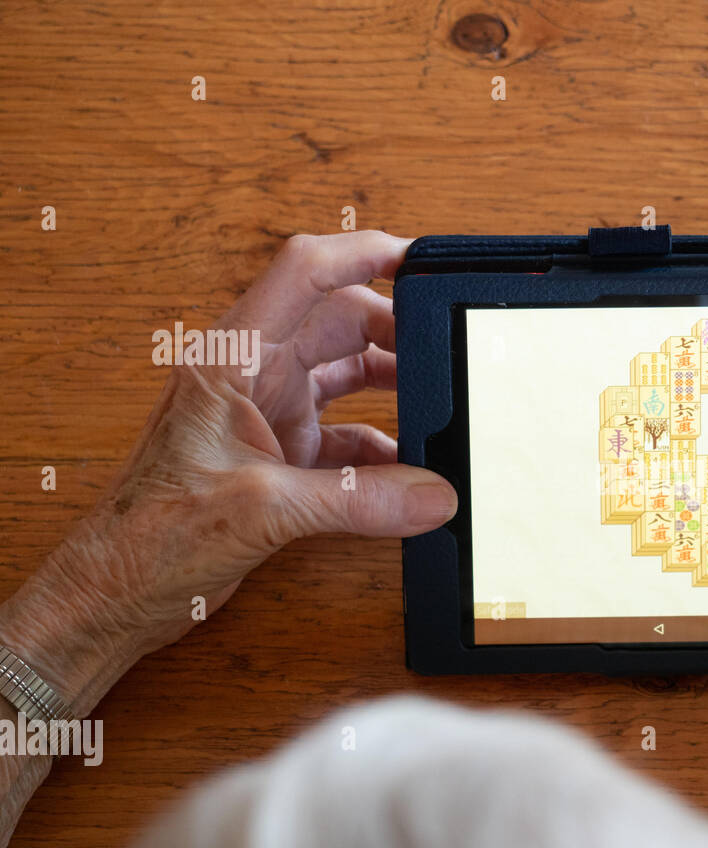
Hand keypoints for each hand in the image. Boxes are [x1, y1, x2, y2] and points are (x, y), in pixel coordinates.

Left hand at [0, 231, 455, 715]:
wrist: (118, 592)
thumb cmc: (151, 535)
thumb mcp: (263, 509)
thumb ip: (358, 499)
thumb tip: (434, 495)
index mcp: (231, 358)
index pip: (303, 274)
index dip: (363, 252)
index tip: (419, 256)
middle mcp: (251, 374)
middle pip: (337, 318)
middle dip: (394, 326)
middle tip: (447, 344)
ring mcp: (266, 413)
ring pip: (345, 371)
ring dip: (392, 382)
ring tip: (439, 398)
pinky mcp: (279, 454)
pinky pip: (346, 432)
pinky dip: (383, 446)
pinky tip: (410, 471)